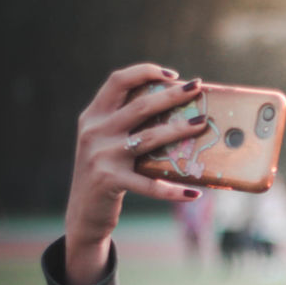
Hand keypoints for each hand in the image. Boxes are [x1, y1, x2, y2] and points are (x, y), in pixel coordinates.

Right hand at [63, 64, 206, 284]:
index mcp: (93, 116)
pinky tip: (194, 193)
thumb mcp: (106, 142)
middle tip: (198, 89)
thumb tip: (176, 110)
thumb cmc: (106, 172)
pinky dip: (173, 191)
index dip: (145, 72)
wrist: (83, 212)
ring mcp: (102, 156)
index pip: (118, 81)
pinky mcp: (110, 181)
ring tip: (202, 125)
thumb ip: (126, 124)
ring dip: (179, 130)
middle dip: (172, 95)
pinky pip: (149, 184)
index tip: (173, 75)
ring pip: (149, 137)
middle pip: (140, 106)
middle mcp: (95, 131)